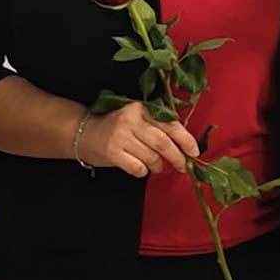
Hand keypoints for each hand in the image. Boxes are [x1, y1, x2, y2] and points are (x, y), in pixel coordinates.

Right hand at [79, 101, 199, 177]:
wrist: (84, 133)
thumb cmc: (117, 127)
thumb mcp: (137, 118)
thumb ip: (158, 125)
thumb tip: (185, 144)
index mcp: (142, 108)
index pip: (170, 124)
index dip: (186, 140)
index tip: (194, 152)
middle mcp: (131, 120)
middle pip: (163, 143)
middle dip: (177, 158)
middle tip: (182, 167)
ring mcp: (121, 136)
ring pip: (152, 158)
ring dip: (158, 166)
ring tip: (156, 166)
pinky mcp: (113, 152)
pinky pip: (138, 168)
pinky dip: (143, 171)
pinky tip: (140, 168)